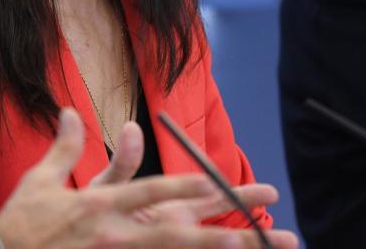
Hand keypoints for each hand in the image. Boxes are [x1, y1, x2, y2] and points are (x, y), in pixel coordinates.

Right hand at [0, 108, 297, 248]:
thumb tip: (72, 111)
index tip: (210, 179)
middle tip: (248, 234)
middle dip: (211, 235)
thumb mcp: (41, 181)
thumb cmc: (21, 223)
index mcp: (95, 207)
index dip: (178, 186)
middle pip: (168, 236)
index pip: (144, 192)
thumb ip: (66, 147)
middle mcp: (109, 237)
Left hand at [90, 122, 281, 225]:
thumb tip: (132, 129)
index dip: (242, 196)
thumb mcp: (104, 189)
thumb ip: (122, 164)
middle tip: (294, 241)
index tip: (271, 194)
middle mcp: (177, 231)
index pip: (213, 199)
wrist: (71, 241)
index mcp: (169, 208)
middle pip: (225, 235)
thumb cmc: (84, 218)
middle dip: (256, 238)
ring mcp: (169, 246)